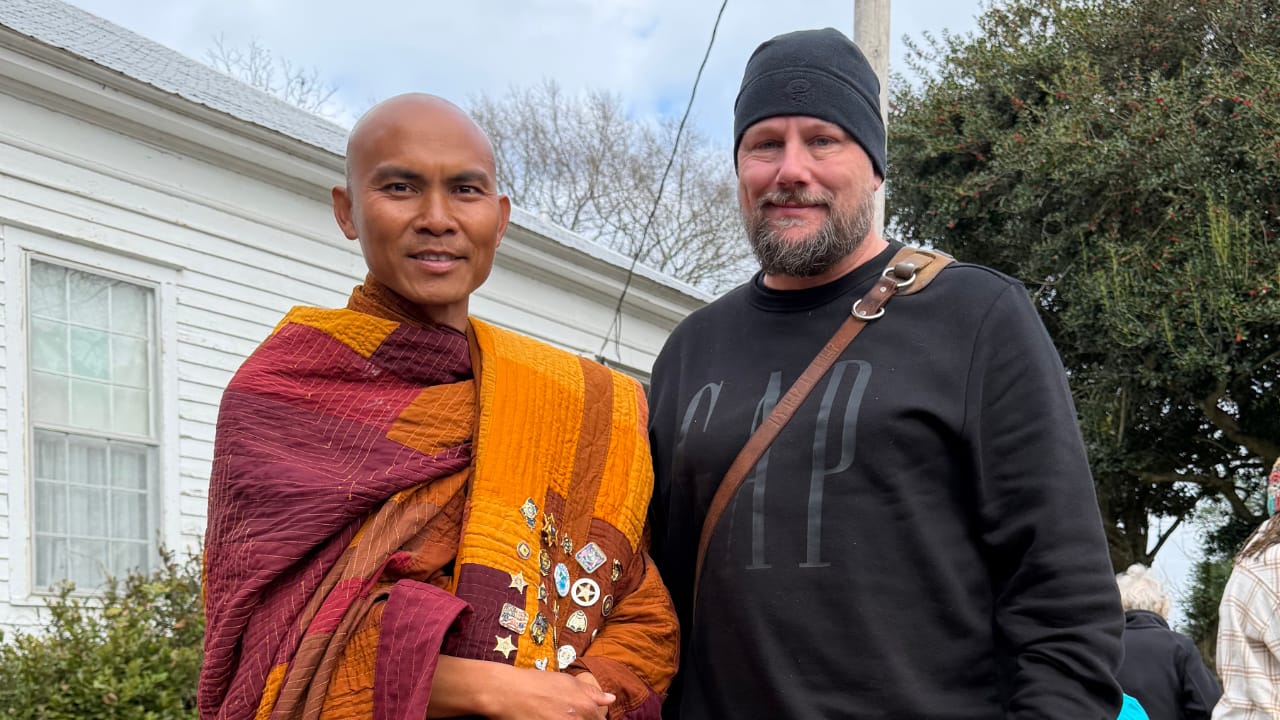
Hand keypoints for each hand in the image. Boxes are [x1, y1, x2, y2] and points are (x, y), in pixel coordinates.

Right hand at [483, 666, 613, 719]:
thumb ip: (591, 693)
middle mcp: (577, 719)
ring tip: (555, 716)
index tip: (586, 716)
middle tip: (565, 714)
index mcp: (585, 705)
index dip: (594, 718)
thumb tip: (611, 699)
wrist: (507, 692)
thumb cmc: (536, 683)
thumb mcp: (567, 682)